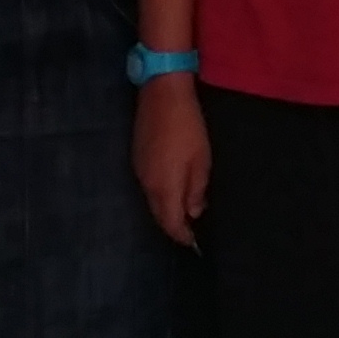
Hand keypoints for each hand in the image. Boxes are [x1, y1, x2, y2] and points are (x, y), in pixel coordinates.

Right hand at [133, 75, 209, 247]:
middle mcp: (146, 184)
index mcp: (164, 187)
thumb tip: (193, 212)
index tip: (195, 244)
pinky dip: (160, 195)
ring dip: (166, 210)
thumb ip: (196, 190)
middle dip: (173, 226)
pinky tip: (172, 191)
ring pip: (152, 201)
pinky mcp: (137, 158)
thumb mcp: (201, 160)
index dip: (182, 236)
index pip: (171, 222)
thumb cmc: (187, 127)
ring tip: (184, 214)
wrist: (162, 93)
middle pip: (158, 214)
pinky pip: (148, 186)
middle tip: (190, 232)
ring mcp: (138, 170)